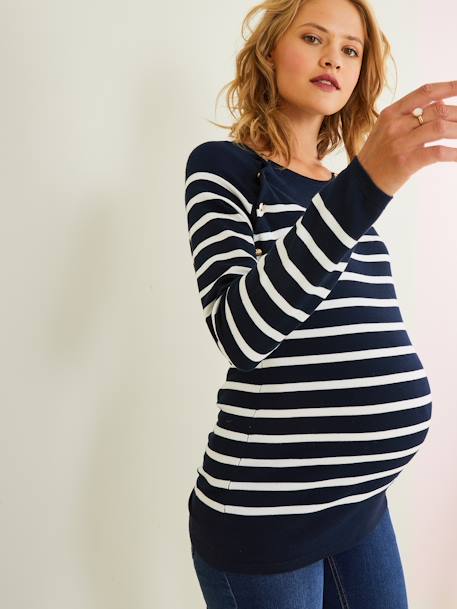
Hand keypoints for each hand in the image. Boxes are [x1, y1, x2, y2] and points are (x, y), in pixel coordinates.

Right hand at [357, 80, 456, 196]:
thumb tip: (441, 103)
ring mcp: (401, 143)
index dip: (448, 87)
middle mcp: (396, 125)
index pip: (425, 92)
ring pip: (440, 128)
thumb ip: (411, 116)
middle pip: (437, 110)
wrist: (361, 184)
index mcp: (391, 113)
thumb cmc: (377, 157)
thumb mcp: (388, 131)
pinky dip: (454, 153)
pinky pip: (437, 152)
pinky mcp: (406, 162)